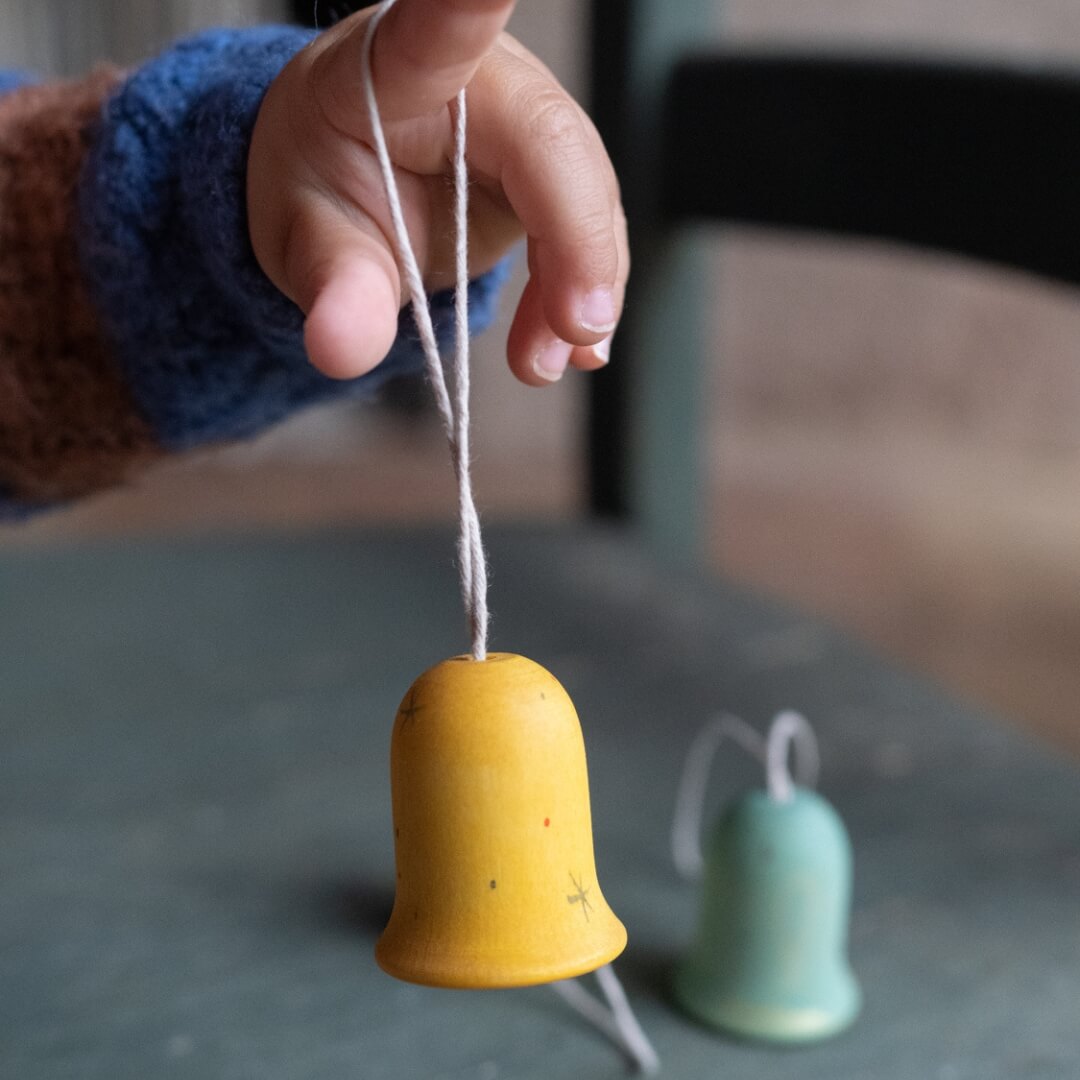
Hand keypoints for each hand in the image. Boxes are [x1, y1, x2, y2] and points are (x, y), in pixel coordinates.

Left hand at [247, 0, 627, 385]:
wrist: (345, 189)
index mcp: (399, 68)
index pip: (445, 26)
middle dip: (578, 247)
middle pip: (557, 145)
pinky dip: (581, 297)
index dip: (475, 5)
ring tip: (541, 363)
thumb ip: (332, 287)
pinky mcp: (551, 173)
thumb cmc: (320, 184)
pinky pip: (587, 231)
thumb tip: (341, 350)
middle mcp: (481, 78)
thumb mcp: (307, 240)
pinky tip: (571, 348)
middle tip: (575, 334)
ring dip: (579, 290)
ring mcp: (527, 124)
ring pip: (588, 198)